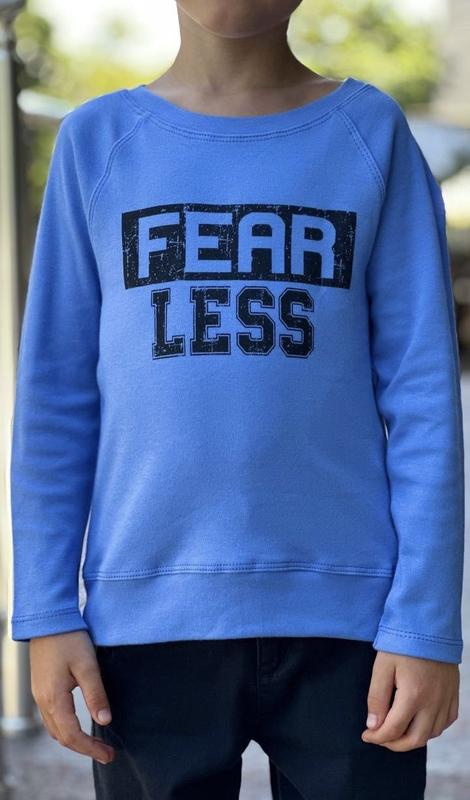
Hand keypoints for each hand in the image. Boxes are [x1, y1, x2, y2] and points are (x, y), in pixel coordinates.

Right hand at [30, 630, 114, 764]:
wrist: (48, 620)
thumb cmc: (69, 639)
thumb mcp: (87, 665)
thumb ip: (96, 694)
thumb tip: (105, 721)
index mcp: (54, 698)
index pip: (72, 735)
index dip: (90, 749)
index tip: (109, 755)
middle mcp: (43, 701)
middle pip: (62, 737)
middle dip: (84, 749)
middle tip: (107, 754)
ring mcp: (40, 695)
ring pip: (55, 729)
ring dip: (74, 740)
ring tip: (95, 743)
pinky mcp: (41, 688)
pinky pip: (51, 718)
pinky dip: (66, 728)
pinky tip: (79, 725)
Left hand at [362, 650, 458, 751]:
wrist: (429, 623)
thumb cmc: (403, 641)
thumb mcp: (382, 666)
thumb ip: (376, 697)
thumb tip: (373, 725)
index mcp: (413, 695)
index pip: (394, 730)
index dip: (377, 737)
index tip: (366, 735)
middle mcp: (433, 702)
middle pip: (415, 739)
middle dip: (394, 744)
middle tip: (380, 737)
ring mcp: (446, 699)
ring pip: (432, 733)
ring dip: (413, 738)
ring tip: (396, 729)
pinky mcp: (453, 693)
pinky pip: (446, 721)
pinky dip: (432, 728)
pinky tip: (420, 721)